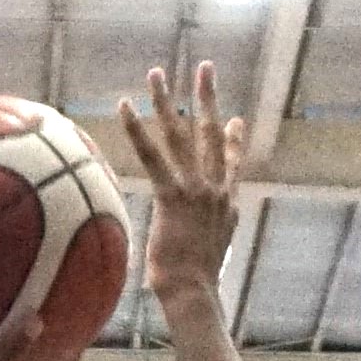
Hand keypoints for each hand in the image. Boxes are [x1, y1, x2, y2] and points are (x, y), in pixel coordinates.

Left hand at [119, 57, 243, 303]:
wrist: (194, 292)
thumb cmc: (196, 281)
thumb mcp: (211, 251)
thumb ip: (212, 233)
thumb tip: (209, 233)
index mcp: (226, 201)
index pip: (231, 163)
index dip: (235, 139)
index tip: (235, 119)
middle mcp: (215, 187)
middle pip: (211, 133)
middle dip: (207, 97)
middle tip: (204, 67)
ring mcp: (195, 189)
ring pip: (181, 134)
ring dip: (168, 101)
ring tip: (157, 74)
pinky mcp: (172, 196)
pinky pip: (151, 156)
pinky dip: (137, 130)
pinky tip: (126, 106)